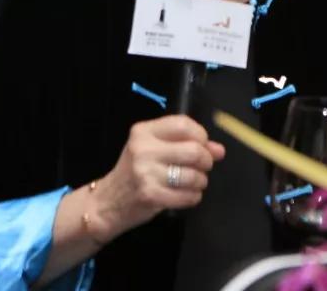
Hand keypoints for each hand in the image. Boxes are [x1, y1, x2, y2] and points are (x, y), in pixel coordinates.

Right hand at [88, 115, 225, 242]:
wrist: (107, 202)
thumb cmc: (134, 171)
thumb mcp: (153, 150)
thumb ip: (185, 144)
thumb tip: (219, 150)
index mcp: (143, 132)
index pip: (183, 124)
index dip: (201, 135)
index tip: (202, 145)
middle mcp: (143, 149)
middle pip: (193, 150)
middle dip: (206, 160)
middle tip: (202, 167)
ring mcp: (146, 173)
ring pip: (193, 175)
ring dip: (200, 181)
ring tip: (193, 183)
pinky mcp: (151, 195)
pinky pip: (188, 196)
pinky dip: (193, 197)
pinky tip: (186, 195)